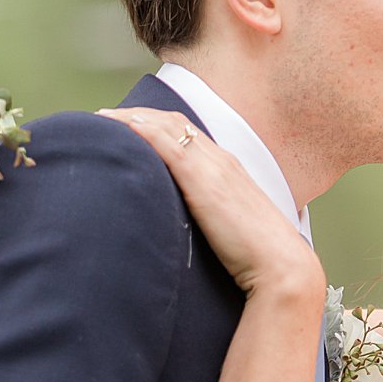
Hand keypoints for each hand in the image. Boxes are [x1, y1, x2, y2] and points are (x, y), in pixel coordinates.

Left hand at [95, 107, 321, 300]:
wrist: (281, 265)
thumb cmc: (259, 258)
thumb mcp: (232, 230)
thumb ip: (213, 221)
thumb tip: (196, 234)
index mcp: (229, 169)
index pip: (188, 134)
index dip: (157, 126)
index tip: (129, 127)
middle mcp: (220, 160)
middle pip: (173, 123)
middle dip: (138, 116)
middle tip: (106, 119)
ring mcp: (213, 167)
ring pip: (166, 127)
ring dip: (131, 119)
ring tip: (101, 121)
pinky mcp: (202, 180)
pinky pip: (167, 144)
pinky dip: (142, 131)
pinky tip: (119, 129)